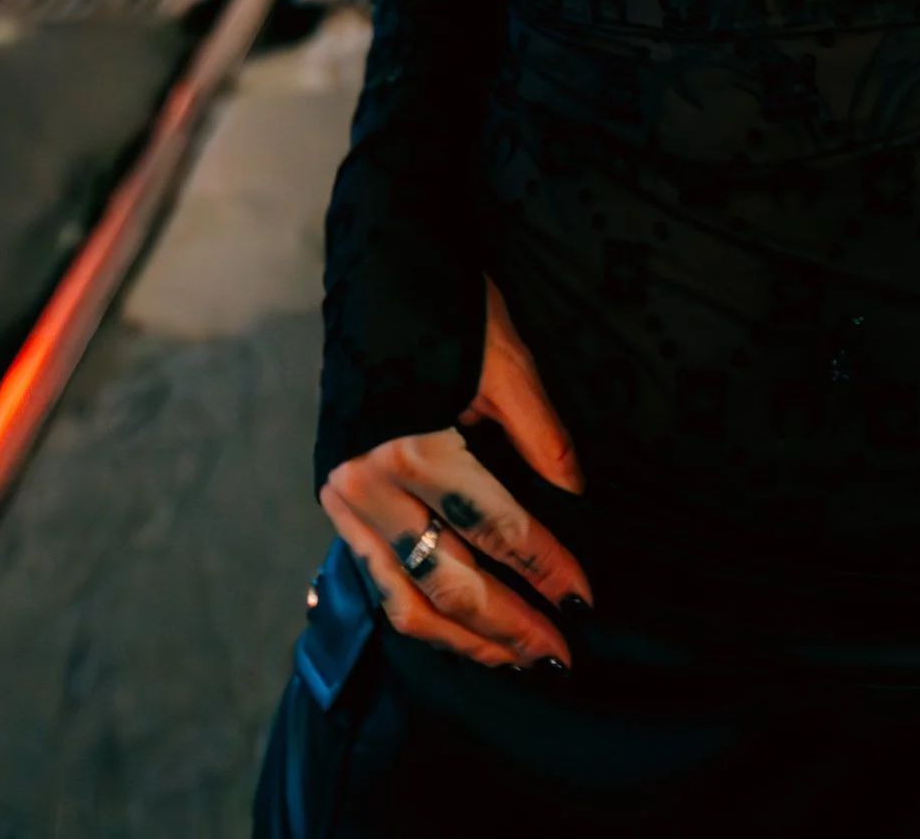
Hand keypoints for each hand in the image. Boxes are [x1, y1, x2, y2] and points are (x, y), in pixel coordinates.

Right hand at [318, 278, 590, 672]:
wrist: (373, 259)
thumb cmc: (445, 300)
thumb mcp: (504, 357)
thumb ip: (539, 434)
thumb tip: (578, 498)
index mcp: (411, 444)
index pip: (494, 528)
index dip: (544, 568)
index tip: (585, 600)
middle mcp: (368, 481)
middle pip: (447, 579)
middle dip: (507, 624)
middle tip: (557, 654)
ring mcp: (343, 496)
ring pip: (404, 599)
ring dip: (462, 638)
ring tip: (512, 659)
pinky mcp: (335, 499)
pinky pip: (377, 579)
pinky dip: (420, 612)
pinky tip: (458, 630)